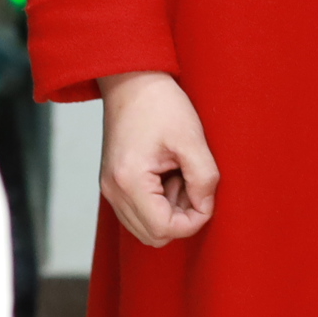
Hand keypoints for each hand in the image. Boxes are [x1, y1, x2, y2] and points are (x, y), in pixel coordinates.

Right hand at [95, 70, 217, 245]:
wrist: (131, 80)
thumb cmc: (160, 104)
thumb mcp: (191, 138)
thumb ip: (204, 178)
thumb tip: (206, 207)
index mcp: (130, 181)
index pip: (164, 229)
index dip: (193, 221)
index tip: (207, 196)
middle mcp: (113, 191)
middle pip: (153, 235)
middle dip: (181, 218)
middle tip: (193, 185)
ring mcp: (110, 189)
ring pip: (145, 227)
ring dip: (170, 211)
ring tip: (180, 176)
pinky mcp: (113, 183)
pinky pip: (138, 211)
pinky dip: (158, 203)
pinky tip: (168, 176)